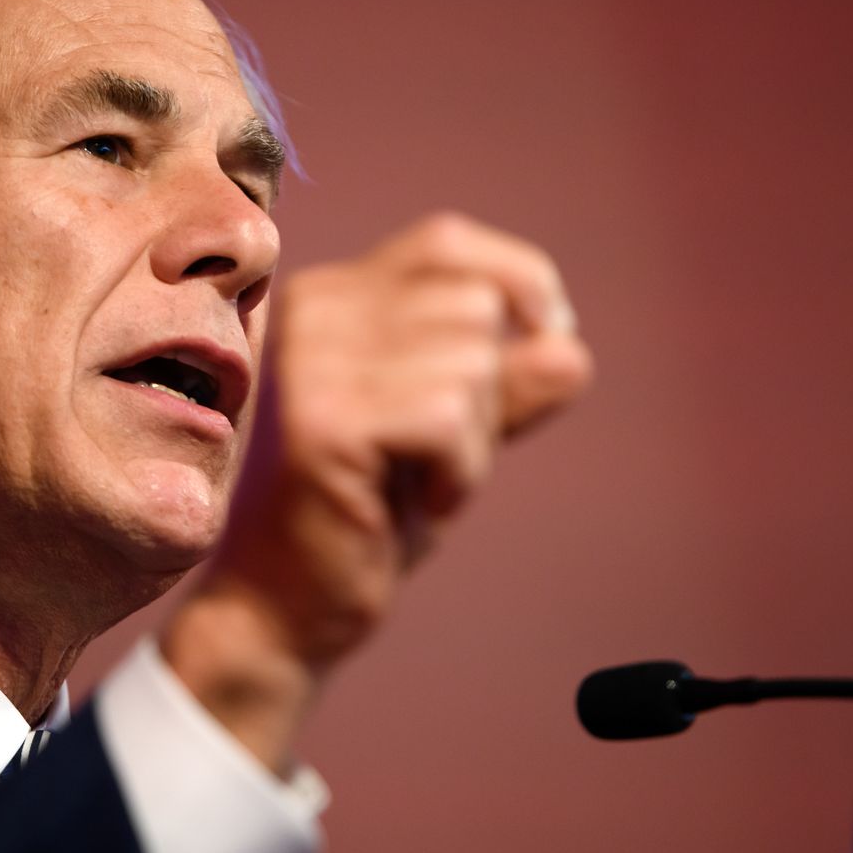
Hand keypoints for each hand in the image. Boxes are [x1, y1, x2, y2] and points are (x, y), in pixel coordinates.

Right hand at [161, 212, 591, 770]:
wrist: (281, 609)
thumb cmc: (363, 516)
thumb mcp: (450, 434)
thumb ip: (507, 385)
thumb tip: (570, 348)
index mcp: (328, 296)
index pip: (448, 242)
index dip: (520, 281)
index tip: (549, 337)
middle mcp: (309, 310)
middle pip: (475, 307)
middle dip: (490, 392)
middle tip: (435, 457)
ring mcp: (310, 362)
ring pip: (471, 363)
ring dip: (473, 442)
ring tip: (415, 482)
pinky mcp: (323, 423)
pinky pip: (448, 418)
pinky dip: (457, 472)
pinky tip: (412, 503)